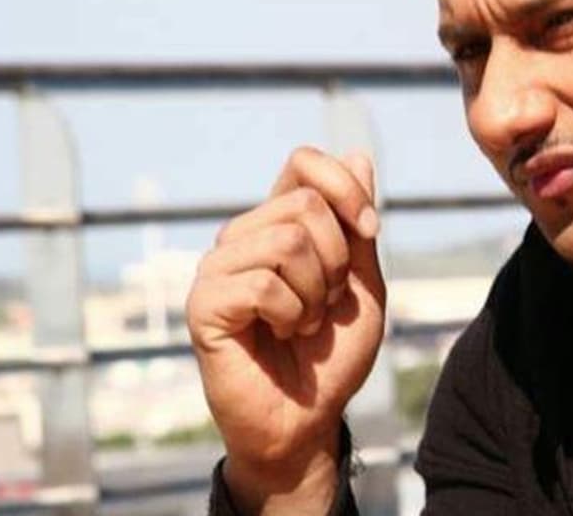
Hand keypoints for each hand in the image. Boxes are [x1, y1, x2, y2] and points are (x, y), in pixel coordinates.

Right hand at [186, 147, 386, 512]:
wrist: (307, 418)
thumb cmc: (330, 355)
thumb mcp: (360, 283)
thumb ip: (357, 225)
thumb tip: (356, 153)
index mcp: (277, 224)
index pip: (303, 162)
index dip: (346, 189)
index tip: (369, 231)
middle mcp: (242, 237)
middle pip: (305, 204)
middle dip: (336, 260)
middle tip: (325, 302)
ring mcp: (217, 268)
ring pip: (287, 241)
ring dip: (314, 292)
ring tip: (301, 322)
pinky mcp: (204, 303)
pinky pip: (263, 283)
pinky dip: (291, 314)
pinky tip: (279, 334)